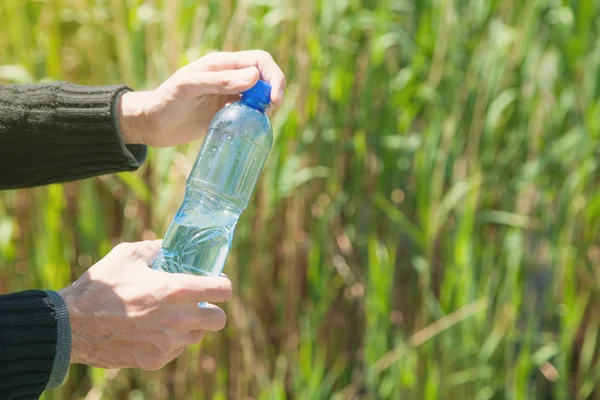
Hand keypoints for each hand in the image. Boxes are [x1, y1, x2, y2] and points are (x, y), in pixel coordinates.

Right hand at [58, 240, 231, 369]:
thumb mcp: (127, 255)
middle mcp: (180, 319)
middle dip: (212, 310)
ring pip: (197, 336)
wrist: (72, 326)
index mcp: (178, 290)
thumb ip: (154, 248)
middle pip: (220, 320)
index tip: (215, 282)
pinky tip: (151, 330)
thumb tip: (165, 246)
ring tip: (168, 316)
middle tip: (196, 303)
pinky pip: (175, 350)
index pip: (223, 290)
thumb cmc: (101, 287)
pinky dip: (170, 341)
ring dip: (190, 326)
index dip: (222, 285)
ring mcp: (169, 343)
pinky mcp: (156, 360)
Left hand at [118, 50, 285, 146]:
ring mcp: (229, 95)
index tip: (273, 99)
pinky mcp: (226, 113)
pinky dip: (256, 118)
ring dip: (266, 105)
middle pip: (264, 76)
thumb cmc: (165, 102)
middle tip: (271, 110)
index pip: (259, 60)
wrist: (152, 124)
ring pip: (259, 95)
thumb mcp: (189, 88)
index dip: (272, 76)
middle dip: (274, 90)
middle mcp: (228, 77)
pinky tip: (251, 127)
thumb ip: (219, 81)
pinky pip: (250, 112)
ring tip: (260, 119)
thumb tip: (254, 77)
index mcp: (221, 64)